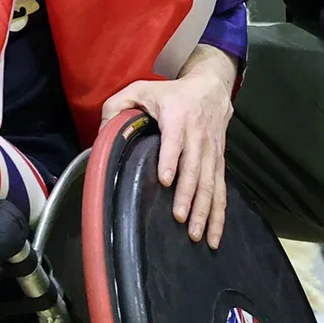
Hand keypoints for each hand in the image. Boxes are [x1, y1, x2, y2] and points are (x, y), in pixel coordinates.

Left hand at [102, 44, 237, 246]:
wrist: (212, 86)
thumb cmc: (171, 92)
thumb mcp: (141, 89)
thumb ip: (117, 106)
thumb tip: (103, 134)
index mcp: (177, 117)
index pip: (174, 141)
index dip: (170, 159)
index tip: (165, 179)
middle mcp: (197, 136)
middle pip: (194, 167)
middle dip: (187, 194)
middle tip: (179, 217)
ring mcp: (211, 151)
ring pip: (210, 182)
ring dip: (204, 209)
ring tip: (195, 234)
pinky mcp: (219, 161)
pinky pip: (220, 189)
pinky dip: (219, 213)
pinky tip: (214, 236)